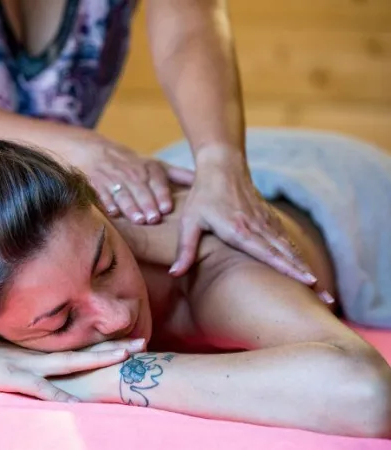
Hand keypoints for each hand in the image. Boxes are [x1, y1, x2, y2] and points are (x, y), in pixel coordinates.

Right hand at [0, 328, 141, 402]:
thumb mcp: (2, 352)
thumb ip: (22, 355)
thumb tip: (37, 361)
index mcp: (37, 350)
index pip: (75, 346)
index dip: (102, 344)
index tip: (126, 341)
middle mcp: (38, 354)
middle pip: (83, 351)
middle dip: (114, 348)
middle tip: (143, 343)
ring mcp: (27, 365)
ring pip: (71, 363)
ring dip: (99, 359)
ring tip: (125, 358)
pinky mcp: (12, 378)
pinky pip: (41, 390)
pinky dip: (61, 398)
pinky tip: (79, 406)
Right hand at [75, 135, 194, 223]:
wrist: (97, 153)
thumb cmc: (134, 166)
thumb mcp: (157, 166)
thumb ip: (180, 176)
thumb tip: (205, 181)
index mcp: (148, 169)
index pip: (156, 181)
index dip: (161, 194)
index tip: (166, 208)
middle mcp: (132, 174)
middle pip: (140, 190)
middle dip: (147, 203)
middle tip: (153, 218)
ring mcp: (113, 180)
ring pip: (123, 195)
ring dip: (131, 207)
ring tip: (138, 220)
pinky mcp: (97, 186)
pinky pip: (103, 195)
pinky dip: (107, 204)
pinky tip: (113, 214)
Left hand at [169, 147, 323, 294]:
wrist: (222, 166)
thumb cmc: (202, 195)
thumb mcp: (189, 222)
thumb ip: (184, 249)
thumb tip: (175, 274)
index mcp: (239, 230)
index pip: (268, 253)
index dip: (288, 269)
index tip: (309, 283)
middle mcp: (258, 227)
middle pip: (287, 256)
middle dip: (307, 277)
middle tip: (326, 300)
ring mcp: (266, 222)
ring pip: (290, 249)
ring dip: (306, 269)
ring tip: (323, 291)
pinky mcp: (269, 218)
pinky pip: (286, 240)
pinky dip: (298, 256)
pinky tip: (305, 270)